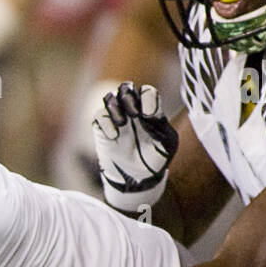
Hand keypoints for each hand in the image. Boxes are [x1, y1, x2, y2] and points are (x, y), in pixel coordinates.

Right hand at [92, 82, 177, 212]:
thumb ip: (160, 125)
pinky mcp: (102, 129)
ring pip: (110, 98)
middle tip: (134, 114)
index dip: (147, 98)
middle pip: (126, 88)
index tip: (148, 115)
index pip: (147, 92)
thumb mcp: (166, 143)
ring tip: (122, 123)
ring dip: (116, 107)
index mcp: (150, 109)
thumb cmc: (156, 158)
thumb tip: (147, 112)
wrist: (139, 178)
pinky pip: (99, 116)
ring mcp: (116, 118)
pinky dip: (106, 123)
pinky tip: (114, 136)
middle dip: (129, 98)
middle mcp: (132, 110)